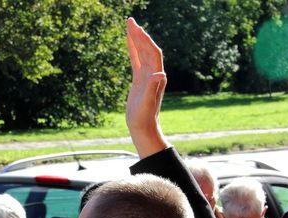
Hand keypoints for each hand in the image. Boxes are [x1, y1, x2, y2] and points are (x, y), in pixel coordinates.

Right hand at [125, 17, 168, 157]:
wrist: (143, 127)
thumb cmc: (145, 117)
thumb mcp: (148, 103)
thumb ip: (153, 88)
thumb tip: (159, 73)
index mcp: (157, 76)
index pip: (153, 53)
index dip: (146, 40)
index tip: (137, 29)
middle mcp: (154, 73)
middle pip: (147, 48)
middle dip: (139, 34)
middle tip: (130, 21)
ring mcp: (146, 76)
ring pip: (141, 52)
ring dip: (136, 38)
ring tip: (129, 25)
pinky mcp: (139, 80)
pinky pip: (136, 60)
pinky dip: (132, 49)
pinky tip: (129, 41)